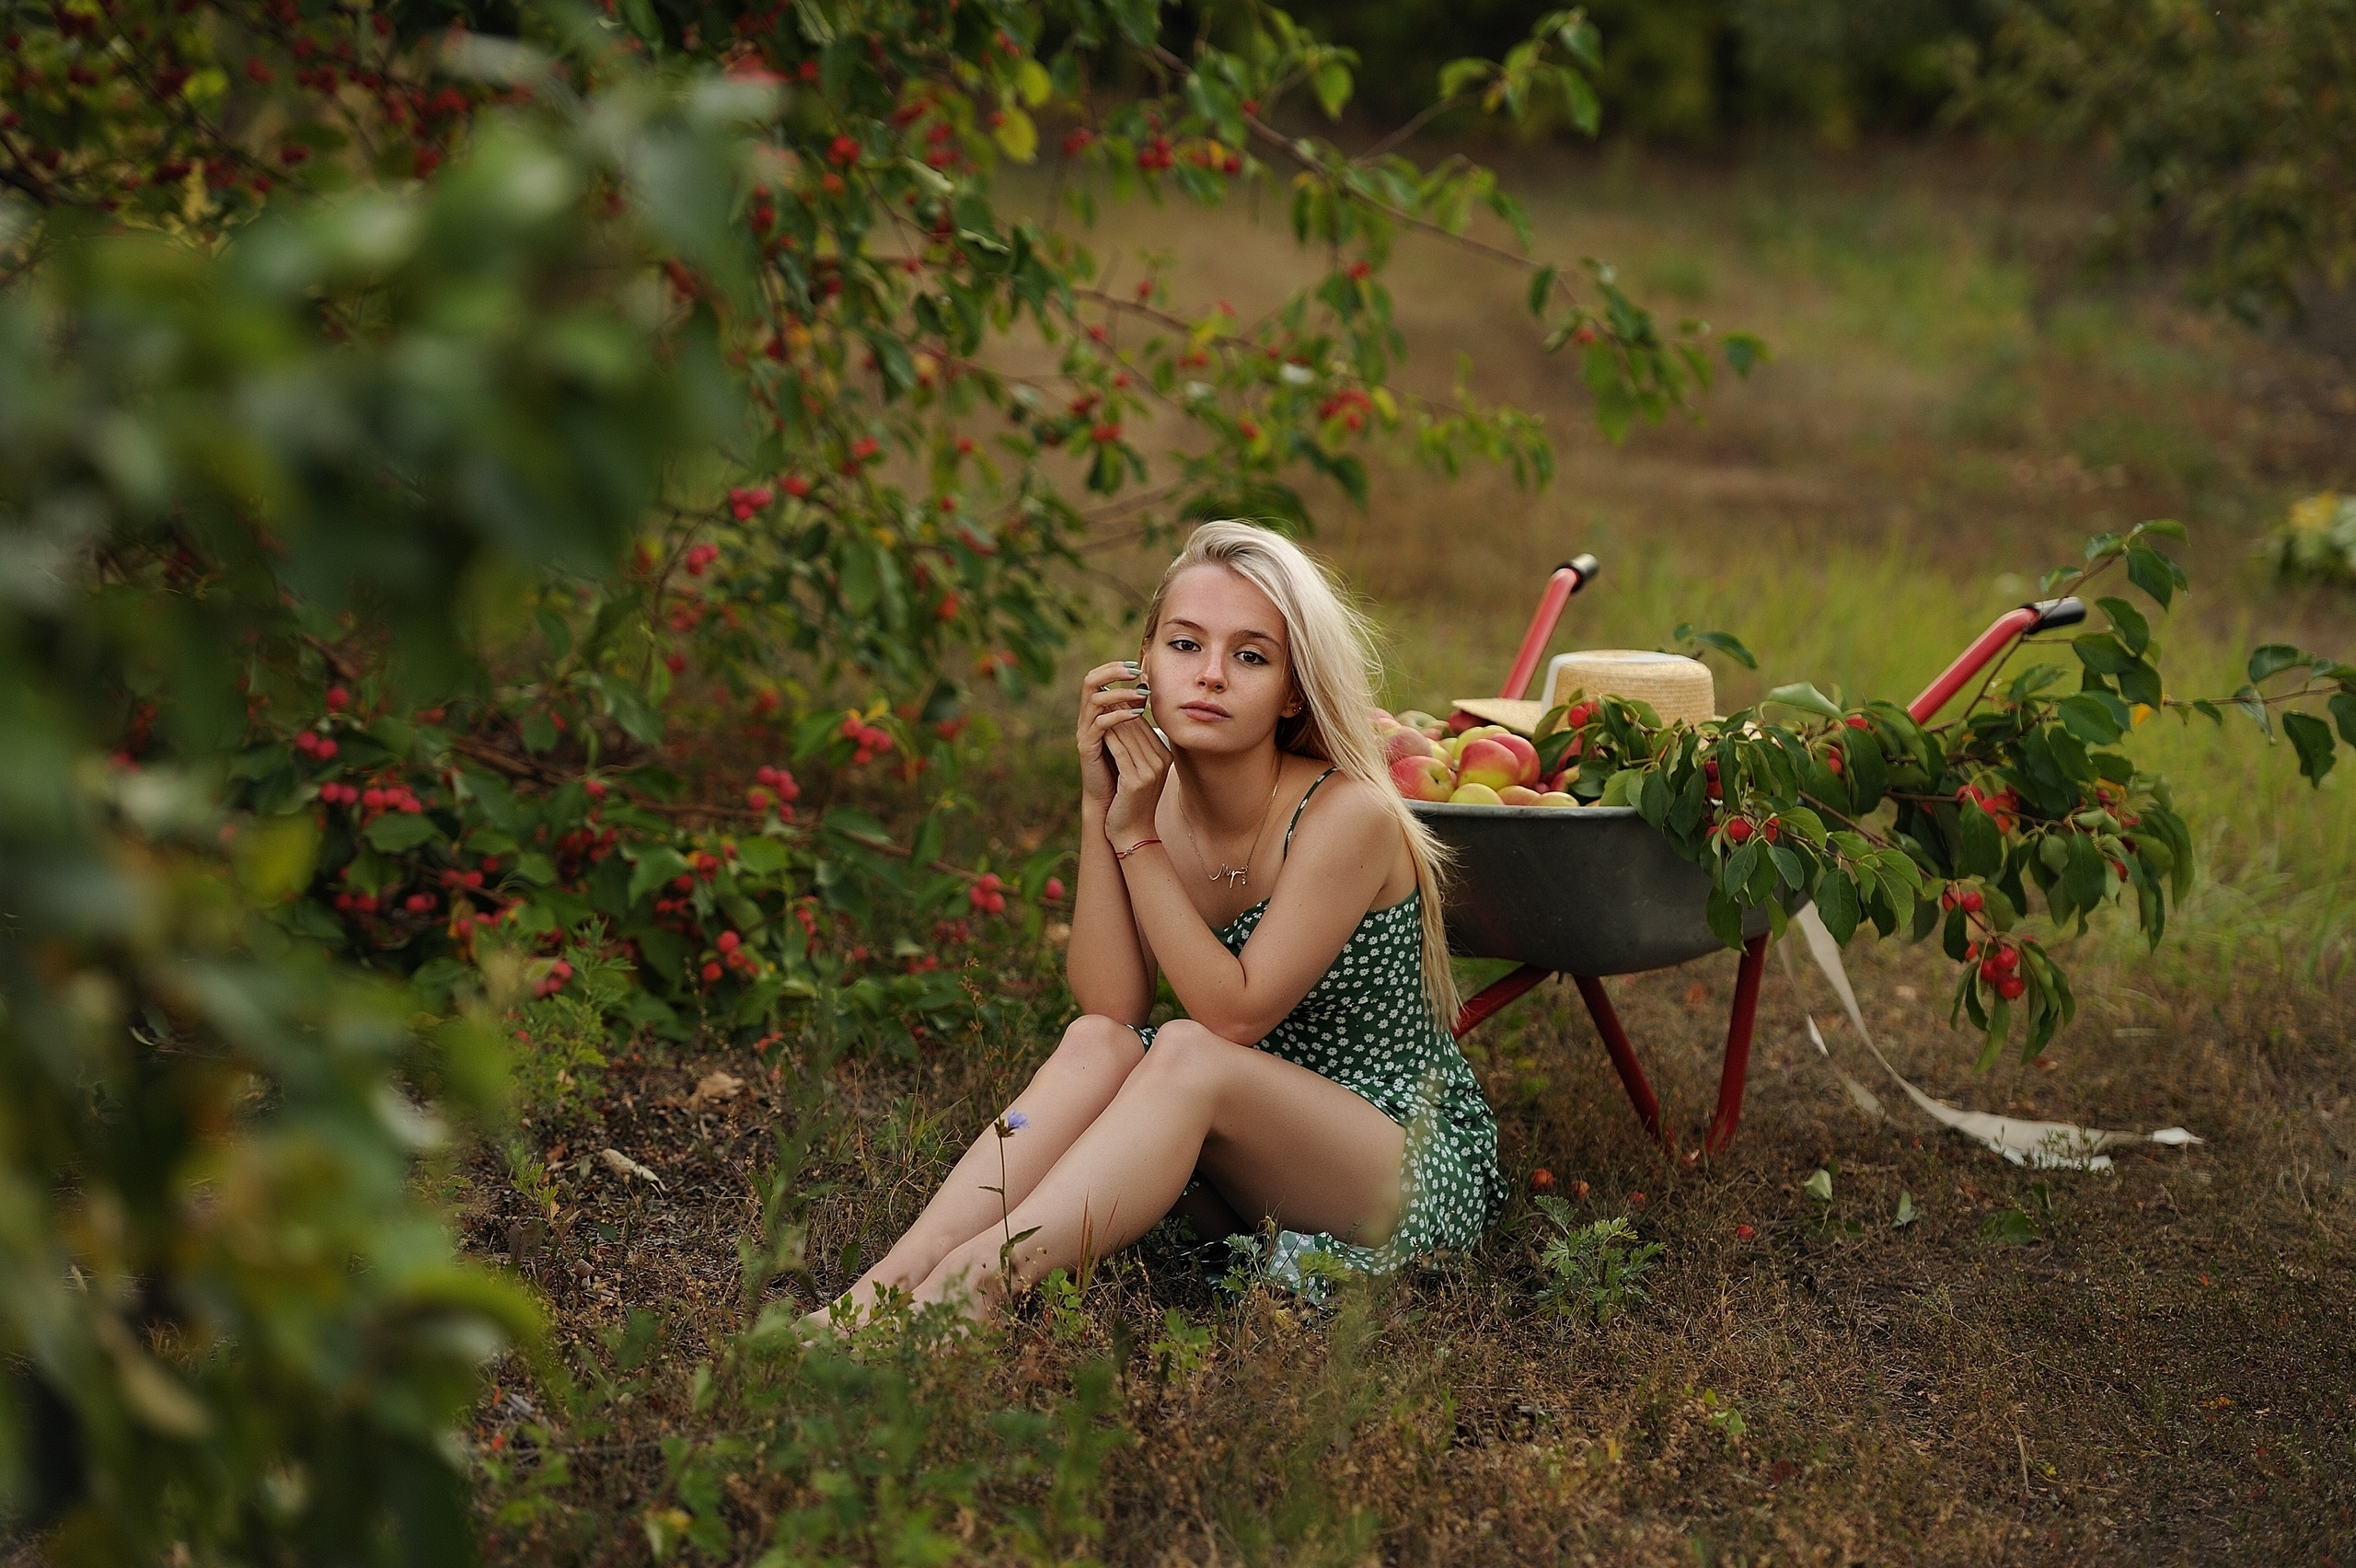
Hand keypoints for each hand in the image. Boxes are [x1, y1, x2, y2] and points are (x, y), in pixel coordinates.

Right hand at [1076, 660, 1149, 808]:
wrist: (1113, 801)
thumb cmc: (1125, 768)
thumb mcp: (1132, 736)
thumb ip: (1133, 713)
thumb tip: (1145, 688)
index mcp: (1095, 713)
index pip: (1098, 678)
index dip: (1114, 668)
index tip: (1138, 667)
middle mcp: (1086, 718)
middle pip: (1090, 681)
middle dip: (1113, 672)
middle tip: (1136, 671)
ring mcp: (1084, 732)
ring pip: (1095, 700)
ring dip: (1120, 693)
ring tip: (1141, 694)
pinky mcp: (1087, 748)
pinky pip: (1100, 724)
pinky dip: (1119, 716)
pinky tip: (1136, 715)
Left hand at [1102, 702, 1171, 844]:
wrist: (1132, 830)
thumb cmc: (1132, 798)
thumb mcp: (1141, 768)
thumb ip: (1138, 745)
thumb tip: (1126, 715)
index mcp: (1165, 755)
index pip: (1144, 725)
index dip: (1126, 710)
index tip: (1111, 696)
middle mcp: (1161, 761)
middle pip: (1136, 727)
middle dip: (1117, 710)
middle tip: (1102, 695)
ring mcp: (1150, 771)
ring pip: (1127, 735)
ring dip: (1111, 719)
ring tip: (1097, 707)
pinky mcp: (1136, 780)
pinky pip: (1119, 751)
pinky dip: (1108, 737)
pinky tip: (1097, 729)